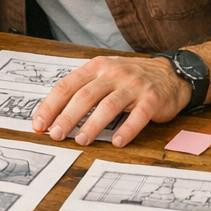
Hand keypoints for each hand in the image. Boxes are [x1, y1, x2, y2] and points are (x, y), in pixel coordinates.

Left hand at [29, 56, 190, 146]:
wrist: (171, 73)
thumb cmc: (130, 79)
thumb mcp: (104, 75)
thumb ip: (83, 89)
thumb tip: (54, 115)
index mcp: (96, 67)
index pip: (67, 86)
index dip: (51, 106)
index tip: (39, 124)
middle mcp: (113, 74)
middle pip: (85, 96)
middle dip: (67, 117)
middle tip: (56, 135)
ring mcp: (133, 85)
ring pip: (108, 106)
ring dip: (93, 125)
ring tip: (81, 140)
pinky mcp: (152, 98)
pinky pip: (138, 116)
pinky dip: (127, 129)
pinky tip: (118, 142)